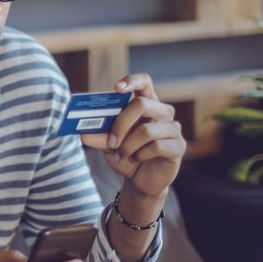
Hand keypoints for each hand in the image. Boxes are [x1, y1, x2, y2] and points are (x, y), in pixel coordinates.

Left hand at [80, 73, 184, 197]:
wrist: (140, 180)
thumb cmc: (126, 155)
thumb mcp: (109, 146)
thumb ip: (99, 136)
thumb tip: (84, 134)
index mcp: (146, 104)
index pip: (144, 82)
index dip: (132, 81)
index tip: (117, 87)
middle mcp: (162, 112)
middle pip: (142, 104)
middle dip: (121, 124)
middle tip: (111, 142)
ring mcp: (173, 128)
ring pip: (147, 130)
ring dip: (128, 146)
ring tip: (122, 155)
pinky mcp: (179, 146)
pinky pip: (157, 146)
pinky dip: (140, 155)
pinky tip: (136, 160)